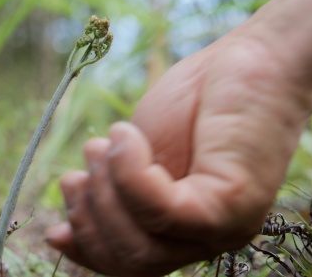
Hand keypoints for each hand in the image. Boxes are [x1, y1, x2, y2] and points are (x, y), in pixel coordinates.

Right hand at [45, 23, 311, 275]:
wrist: (256, 57)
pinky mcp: (233, 205)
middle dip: (91, 217)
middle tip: (85, 164)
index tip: (54, 229)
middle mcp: (208, 240)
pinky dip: (131, 172)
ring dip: (108, 190)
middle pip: (131, 263)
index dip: (87, 254)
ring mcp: (225, 227)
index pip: (131, 266)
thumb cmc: (199, 101)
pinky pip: (163, 210)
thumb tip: (67, 219)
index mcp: (186, 231)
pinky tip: (127, 136)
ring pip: (143, 245)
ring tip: (109, 142)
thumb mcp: (142, 151)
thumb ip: (117, 189)